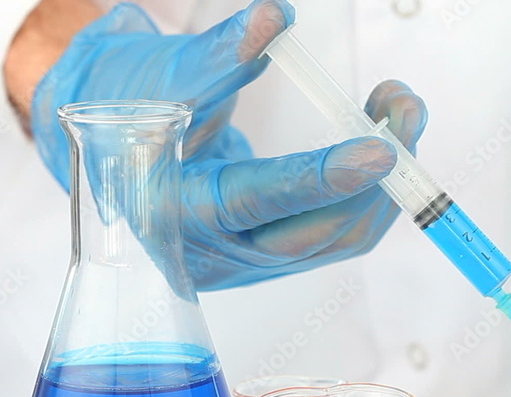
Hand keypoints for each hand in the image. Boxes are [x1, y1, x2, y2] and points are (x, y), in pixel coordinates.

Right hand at [28, 1, 426, 289]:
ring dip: (383, 183)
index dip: (322, 178)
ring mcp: (245, 258)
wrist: (105, 146)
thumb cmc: (120, 108)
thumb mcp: (158, 77)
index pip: (256, 201)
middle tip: (405, 108)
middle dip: (375, 176)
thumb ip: (218, 56)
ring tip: (398, 113)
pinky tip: (379, 142)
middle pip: (313, 234)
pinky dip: (367, 191)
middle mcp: (213, 249)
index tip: (381, 150)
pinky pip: (334, 234)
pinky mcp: (268, 249)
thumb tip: (274, 19)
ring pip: (335, 240)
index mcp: (172, 210)